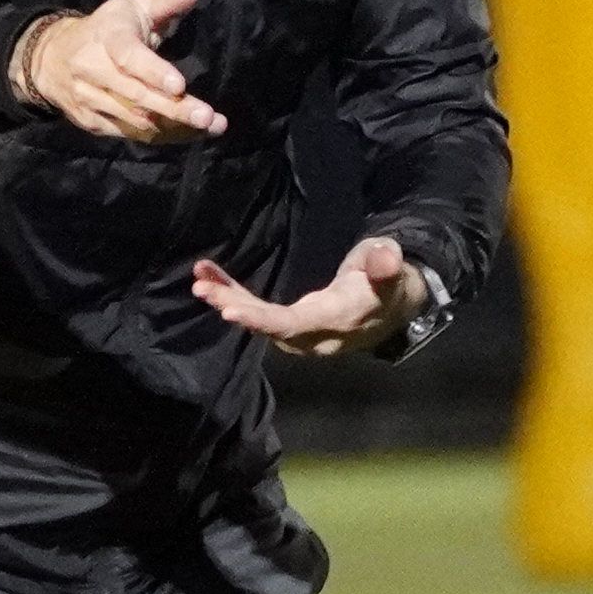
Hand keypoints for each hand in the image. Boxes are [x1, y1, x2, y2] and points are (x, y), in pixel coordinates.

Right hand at [10, 0, 223, 144]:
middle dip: (174, 109)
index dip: (153, 72)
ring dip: (175, 127)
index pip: (128, 56)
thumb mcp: (132, 7)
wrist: (51, 59)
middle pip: (136, 95)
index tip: (180, 86)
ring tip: (211, 127)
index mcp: (106, 37)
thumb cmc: (105, 29)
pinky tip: (189, 134)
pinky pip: (130, 134)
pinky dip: (162, 136)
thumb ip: (164, 3)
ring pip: (136, 120)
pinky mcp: (92, 123)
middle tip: (208, 118)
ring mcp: (90, 100)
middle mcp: (93, 70)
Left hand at [194, 235, 427, 357]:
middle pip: (269, 327)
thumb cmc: (389, 283)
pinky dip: (234, 297)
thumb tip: (386, 259)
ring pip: (260, 321)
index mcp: (337, 320)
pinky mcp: (291, 323)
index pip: (295, 326)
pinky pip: (260, 313)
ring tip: (199, 280)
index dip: (263, 320)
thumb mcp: (393, 270)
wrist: (393, 307)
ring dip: (227, 301)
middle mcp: (314, 334)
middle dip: (234, 308)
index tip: (230, 311)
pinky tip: (211, 281)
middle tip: (202, 289)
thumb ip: (386, 266)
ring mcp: (301, 332)